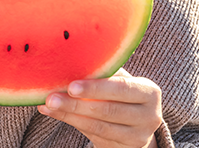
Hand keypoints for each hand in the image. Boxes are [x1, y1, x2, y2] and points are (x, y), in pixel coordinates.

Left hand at [37, 68, 161, 147]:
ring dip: (70, 115)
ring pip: (99, 126)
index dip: (96, 88)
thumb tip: (70, 62)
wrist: (134, 125)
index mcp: (149, 92)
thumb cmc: (121, 95)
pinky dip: (72, 123)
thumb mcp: (118, 82)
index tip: (71, 86)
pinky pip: (95, 136)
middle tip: (51, 98)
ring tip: (48, 105)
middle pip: (108, 110)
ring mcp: (139, 136)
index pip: (121, 88)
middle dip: (76, 104)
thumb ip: (102, 74)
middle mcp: (150, 116)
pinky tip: (55, 114)